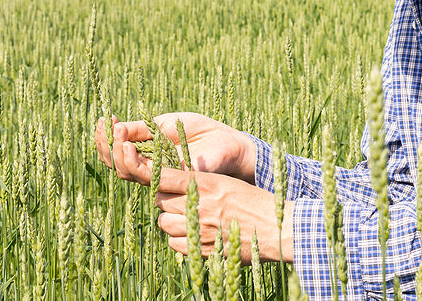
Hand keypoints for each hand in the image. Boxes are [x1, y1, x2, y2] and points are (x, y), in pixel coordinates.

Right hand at [96, 112, 257, 184]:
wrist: (226, 140)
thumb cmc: (198, 130)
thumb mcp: (164, 124)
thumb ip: (140, 129)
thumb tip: (114, 128)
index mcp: (145, 154)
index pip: (116, 153)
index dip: (104, 140)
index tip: (103, 120)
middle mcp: (149, 168)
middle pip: (117, 165)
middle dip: (106, 146)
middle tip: (108, 127)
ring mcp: (159, 176)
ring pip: (128, 173)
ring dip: (118, 153)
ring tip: (118, 134)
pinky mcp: (171, 181)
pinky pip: (148, 176)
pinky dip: (135, 160)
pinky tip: (129, 144)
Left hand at [114, 140, 293, 262]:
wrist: (276, 228)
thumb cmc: (254, 202)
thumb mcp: (228, 183)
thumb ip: (201, 184)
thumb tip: (176, 185)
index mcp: (206, 183)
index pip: (164, 175)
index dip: (151, 173)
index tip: (146, 171)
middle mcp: (199, 205)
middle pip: (161, 200)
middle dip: (166, 200)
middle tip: (180, 201)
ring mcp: (199, 229)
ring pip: (165, 223)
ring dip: (171, 221)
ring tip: (189, 219)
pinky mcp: (201, 250)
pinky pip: (174, 244)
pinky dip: (179, 240)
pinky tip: (194, 235)